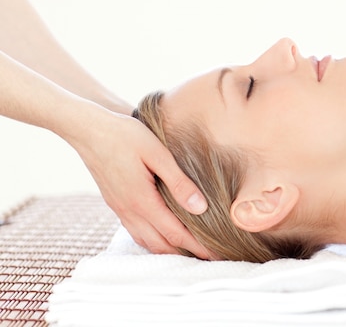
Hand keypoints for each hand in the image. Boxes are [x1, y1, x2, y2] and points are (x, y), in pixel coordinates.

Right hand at [70, 108, 212, 258]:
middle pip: (162, 245)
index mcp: (142, 201)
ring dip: (169, 250)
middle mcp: (129, 211)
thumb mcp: (157, 154)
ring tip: (190, 251)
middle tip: (210, 256)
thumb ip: (178, 182)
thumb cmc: (125, 135)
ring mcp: (120, 209)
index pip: (176, 234)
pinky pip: (136, 232)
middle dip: (187, 253)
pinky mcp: (115, 203)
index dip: (198, 246)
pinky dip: (153, 240)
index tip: (217, 254)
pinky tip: (163, 235)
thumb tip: (201, 208)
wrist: (88, 129)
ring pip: (147, 241)